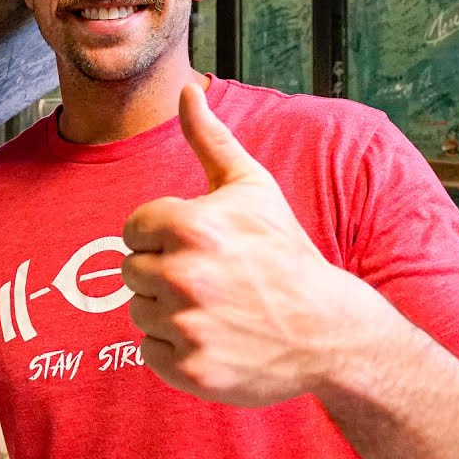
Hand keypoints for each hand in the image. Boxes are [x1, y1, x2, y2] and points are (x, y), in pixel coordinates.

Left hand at [121, 83, 387, 406]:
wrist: (327, 329)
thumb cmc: (284, 252)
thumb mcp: (251, 187)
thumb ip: (210, 138)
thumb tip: (188, 90)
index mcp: (192, 226)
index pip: (133, 228)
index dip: (161, 234)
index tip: (197, 244)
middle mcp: (184, 275)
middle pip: (131, 270)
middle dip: (161, 271)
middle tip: (208, 278)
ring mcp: (187, 326)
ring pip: (138, 311)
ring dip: (166, 309)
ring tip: (213, 307)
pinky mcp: (190, 368)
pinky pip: (150, 351)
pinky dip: (174, 347)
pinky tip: (212, 336)